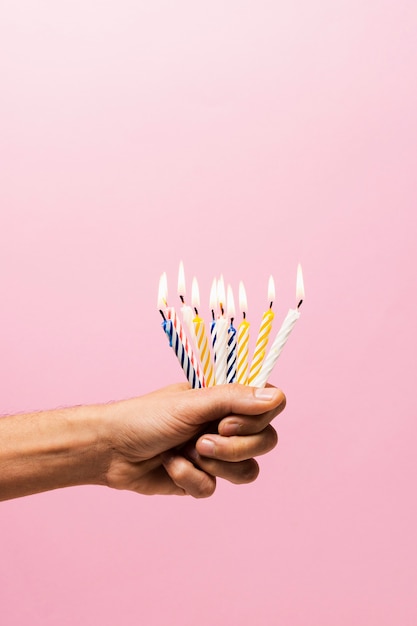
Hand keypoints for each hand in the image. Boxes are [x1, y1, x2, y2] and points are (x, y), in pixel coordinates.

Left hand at [102, 383, 285, 497]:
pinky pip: (213, 488)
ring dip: (213, 464)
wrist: (110, 450)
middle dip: (234, 448)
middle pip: (265, 442)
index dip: (256, 419)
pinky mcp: (201, 479)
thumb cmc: (146, 417)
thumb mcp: (191, 403)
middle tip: (202, 441)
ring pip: (247, 471)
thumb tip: (277, 398)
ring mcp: (216, 454)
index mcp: (226, 400)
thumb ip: (234, 399)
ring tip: (185, 452)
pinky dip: (189, 478)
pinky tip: (169, 466)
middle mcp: (225, 425)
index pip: (269, 407)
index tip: (226, 422)